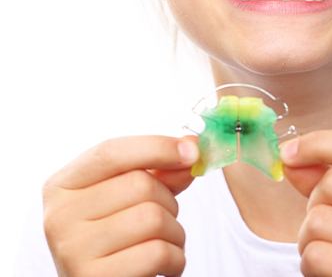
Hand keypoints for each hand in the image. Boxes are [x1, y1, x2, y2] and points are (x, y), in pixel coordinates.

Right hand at [42, 135, 198, 276]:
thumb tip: (191, 147)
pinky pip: (157, 253)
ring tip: (163, 243)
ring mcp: (73, 250)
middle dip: (168, 199)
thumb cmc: (119, 237)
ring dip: (175, 231)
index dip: (157, 147)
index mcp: (63, 185)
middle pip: (139, 184)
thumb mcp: (132, 195)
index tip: (192, 151)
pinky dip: (175, 258)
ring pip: (152, 218)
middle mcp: (59, 215)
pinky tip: (164, 266)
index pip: (111, 152)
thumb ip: (160, 169)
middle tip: (164, 217)